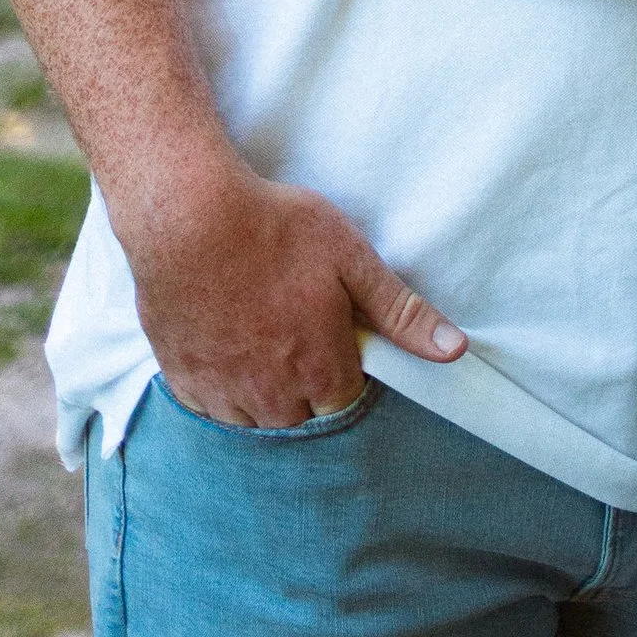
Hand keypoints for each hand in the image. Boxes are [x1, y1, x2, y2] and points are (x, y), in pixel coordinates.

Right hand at [113, 148, 464, 426]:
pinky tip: (227, 345)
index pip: (346, 404)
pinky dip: (224, 390)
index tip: (336, 337)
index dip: (346, 370)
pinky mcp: (183, 382)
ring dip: (265, 394)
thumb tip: (452, 350)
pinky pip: (213, 411)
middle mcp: (271, 397)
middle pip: (302, 417)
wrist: (187, 216)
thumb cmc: (273, 229)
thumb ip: (399, 312)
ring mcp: (223, 394)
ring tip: (262, 335)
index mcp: (318, 370)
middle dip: (308, 384)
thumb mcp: (350, 258)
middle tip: (296, 327)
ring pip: (256, 421)